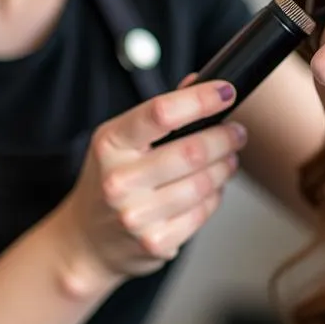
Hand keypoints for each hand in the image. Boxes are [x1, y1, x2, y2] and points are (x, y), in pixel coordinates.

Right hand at [51, 80, 246, 295]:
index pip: (161, 113)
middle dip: (225, 138)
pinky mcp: (155, 241)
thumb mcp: (120, 142)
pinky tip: (210, 189)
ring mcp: (136, 215)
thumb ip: (158, 114)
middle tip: (237, 132)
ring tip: (228, 159)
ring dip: (225, 167)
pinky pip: (203, 212)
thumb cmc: (109, 182)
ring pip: (204, 183)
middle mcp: (119, 180)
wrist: (87, 241)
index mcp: (110, 144)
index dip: (201, 99)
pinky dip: (215, 196)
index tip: (225, 92)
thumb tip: (197, 81)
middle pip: (192, 151)